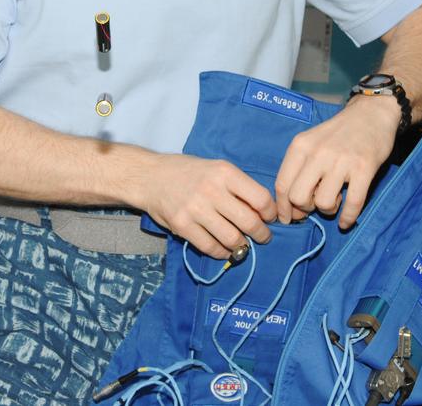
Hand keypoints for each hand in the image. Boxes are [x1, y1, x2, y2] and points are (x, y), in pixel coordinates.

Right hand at [136, 154, 276, 258]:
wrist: (150, 177)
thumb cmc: (188, 172)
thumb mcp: (216, 168)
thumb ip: (238, 187)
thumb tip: (263, 212)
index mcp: (224, 172)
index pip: (260, 198)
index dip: (270, 213)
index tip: (270, 218)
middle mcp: (211, 190)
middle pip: (249, 222)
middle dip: (262, 234)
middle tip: (263, 237)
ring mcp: (196, 209)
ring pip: (232, 239)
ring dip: (242, 246)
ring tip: (242, 244)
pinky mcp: (182, 226)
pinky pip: (211, 247)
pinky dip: (222, 252)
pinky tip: (224, 249)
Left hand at [274, 95, 398, 229]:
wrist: (372, 113)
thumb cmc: (338, 132)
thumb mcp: (311, 142)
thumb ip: (299, 168)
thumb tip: (290, 206)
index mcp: (301, 146)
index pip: (282, 184)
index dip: (283, 207)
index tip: (288, 218)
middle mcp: (318, 153)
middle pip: (298, 197)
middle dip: (305, 209)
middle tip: (315, 204)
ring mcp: (342, 161)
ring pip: (323, 203)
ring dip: (328, 210)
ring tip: (335, 200)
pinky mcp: (364, 168)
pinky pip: (353, 203)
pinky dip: (348, 218)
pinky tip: (346, 220)